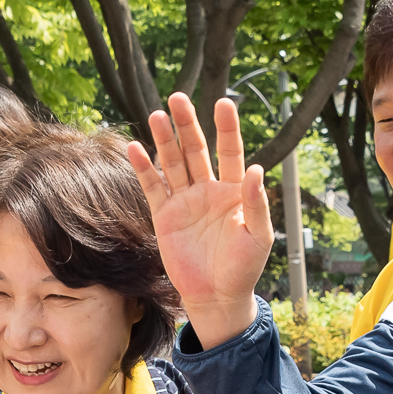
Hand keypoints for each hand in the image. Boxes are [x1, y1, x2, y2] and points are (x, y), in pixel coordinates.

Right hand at [122, 92, 269, 349]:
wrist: (217, 296)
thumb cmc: (243, 267)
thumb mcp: (257, 236)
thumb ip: (256, 203)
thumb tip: (256, 169)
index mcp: (233, 191)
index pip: (229, 152)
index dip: (226, 128)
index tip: (224, 103)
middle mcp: (207, 190)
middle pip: (196, 150)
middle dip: (187, 125)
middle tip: (178, 98)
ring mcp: (184, 201)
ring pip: (172, 163)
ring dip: (164, 140)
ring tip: (156, 115)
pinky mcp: (164, 216)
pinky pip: (152, 187)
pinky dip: (143, 168)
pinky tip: (135, 147)